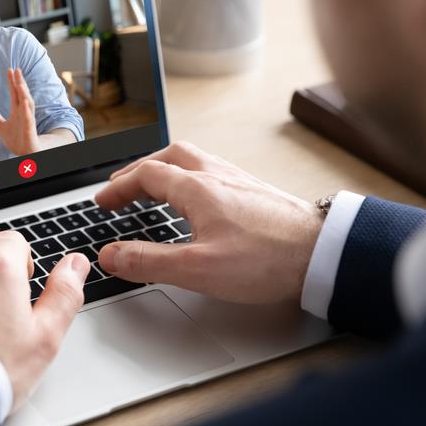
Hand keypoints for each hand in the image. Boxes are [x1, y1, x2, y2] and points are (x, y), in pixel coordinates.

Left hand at [0, 68, 39, 155]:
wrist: (25, 154)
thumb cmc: (16, 139)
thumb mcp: (1, 125)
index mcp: (18, 111)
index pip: (15, 93)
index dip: (12, 82)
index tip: (10, 70)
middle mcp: (24, 113)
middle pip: (22, 95)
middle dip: (20, 83)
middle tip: (16, 70)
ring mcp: (28, 121)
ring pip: (28, 105)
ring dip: (24, 94)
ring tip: (20, 83)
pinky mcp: (30, 130)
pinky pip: (29, 120)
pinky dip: (27, 112)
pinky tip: (25, 103)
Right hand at [94, 141, 323, 304]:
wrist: (323, 253)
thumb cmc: (267, 260)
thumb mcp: (197, 268)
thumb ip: (148, 261)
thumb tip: (110, 255)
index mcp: (197, 187)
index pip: (145, 175)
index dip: (118, 187)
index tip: (102, 202)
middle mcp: (217, 175)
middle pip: (168, 156)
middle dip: (139, 170)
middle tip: (123, 187)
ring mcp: (239, 180)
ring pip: (192, 159)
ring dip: (165, 168)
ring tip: (154, 187)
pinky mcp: (256, 191)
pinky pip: (212, 170)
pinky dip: (190, 176)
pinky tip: (199, 197)